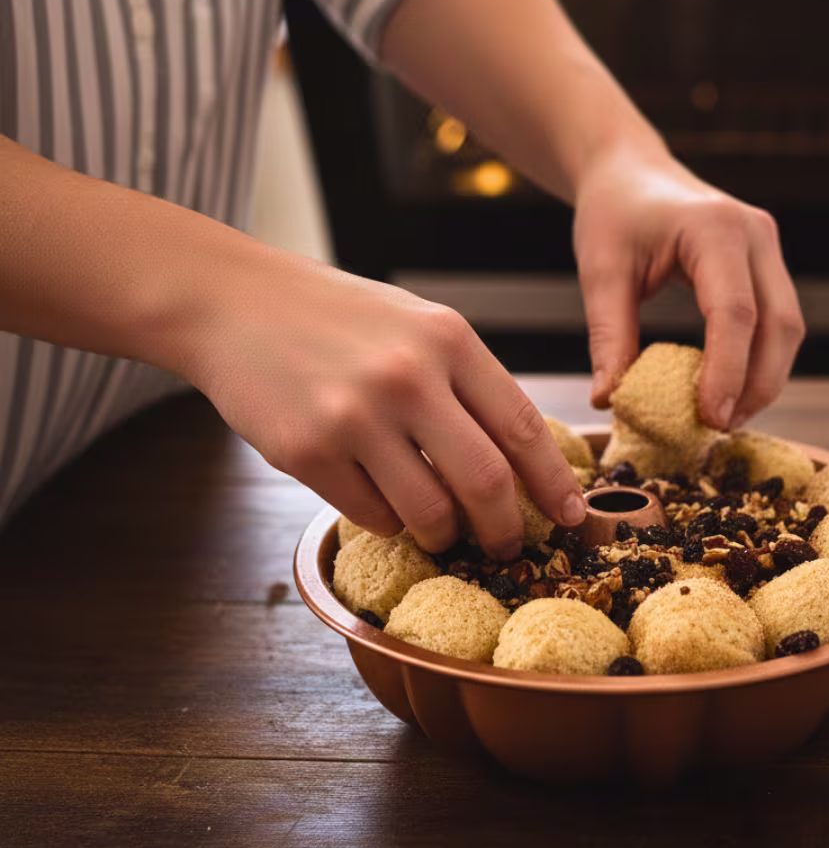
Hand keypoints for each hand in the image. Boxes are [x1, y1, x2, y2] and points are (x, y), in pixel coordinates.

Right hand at [182, 250, 585, 559]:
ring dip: (442, 534)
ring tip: (437, 526)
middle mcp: (408, 377)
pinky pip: (371, 516)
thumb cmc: (337, 315)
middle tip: (506, 545)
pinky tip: (378, 496)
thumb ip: (465, 381)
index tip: (573, 515)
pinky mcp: (307, 452)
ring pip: (428, 513)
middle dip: (505, 529)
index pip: (522, 426)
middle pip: (485, 483)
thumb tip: (516, 458)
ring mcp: (355, 417)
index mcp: (447, 339)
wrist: (236, 302)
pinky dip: (387, 521)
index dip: (554, 481)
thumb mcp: (417, 324)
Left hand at [572, 145, 804, 430]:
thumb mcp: (601, 272)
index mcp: (714, 228)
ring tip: (725, 417)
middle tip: (719, 429)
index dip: (727, 371)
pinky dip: (760, 358)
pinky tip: (731, 388)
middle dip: (758, 384)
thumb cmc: (612, 214)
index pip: (735, 312)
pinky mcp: (766, 261)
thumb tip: (609, 401)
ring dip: (765, 377)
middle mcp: (755, 233)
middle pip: (780, 324)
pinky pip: (776, 318)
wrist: (629, 171)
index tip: (709, 417)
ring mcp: (767, 245)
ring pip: (788, 326)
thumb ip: (609, 336)